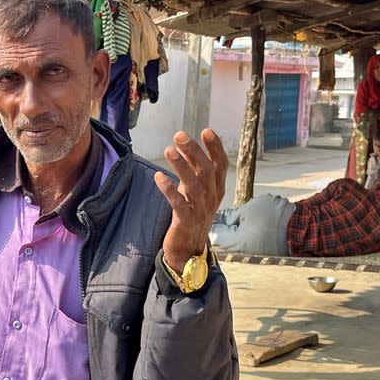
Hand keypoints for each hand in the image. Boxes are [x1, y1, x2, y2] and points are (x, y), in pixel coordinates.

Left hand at [154, 129, 227, 272]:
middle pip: (206, 170)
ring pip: (193, 184)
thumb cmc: (190, 214)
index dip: (215, 148)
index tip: (206, 131)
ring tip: (168, 150)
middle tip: (179, 135)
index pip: (221, 165)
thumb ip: (192, 170)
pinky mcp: (185, 221)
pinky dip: (169, 189)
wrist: (187, 249)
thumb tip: (183, 145)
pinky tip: (158, 177)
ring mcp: (200, 210)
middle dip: (194, 151)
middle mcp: (211, 198)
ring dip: (181, 166)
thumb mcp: (195, 191)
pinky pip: (178, 203)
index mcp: (216, 189)